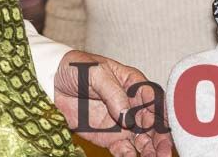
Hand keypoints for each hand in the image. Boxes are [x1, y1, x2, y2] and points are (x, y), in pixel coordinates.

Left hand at [52, 50, 172, 156]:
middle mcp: (131, 105)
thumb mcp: (96, 73)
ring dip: (149, 151)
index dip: (163, 114)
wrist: (51, 83)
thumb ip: (113, 93)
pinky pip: (123, 150)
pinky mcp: (108, 137)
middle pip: (152, 123)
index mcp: (133, 84)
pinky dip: (129, 156)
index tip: (166, 127)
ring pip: (142, 139)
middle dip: (161, 138)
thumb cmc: (76, 68)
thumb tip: (128, 117)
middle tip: (165, 152)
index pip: (155, 100)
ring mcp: (121, 122)